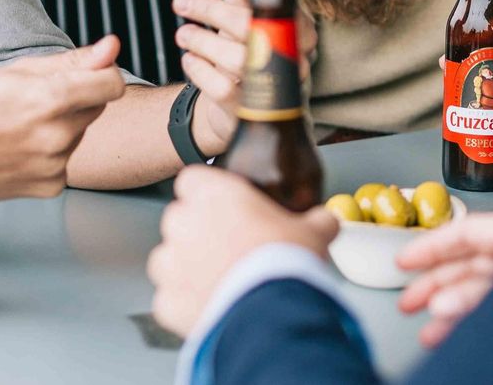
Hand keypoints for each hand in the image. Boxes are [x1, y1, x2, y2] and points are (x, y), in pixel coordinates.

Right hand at [0, 36, 127, 200]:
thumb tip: (112, 46)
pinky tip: (21, 149)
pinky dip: (50, 154)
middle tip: (36, 102)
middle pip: (94, 108)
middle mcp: (57, 135)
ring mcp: (54, 164)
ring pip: (79, 134)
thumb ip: (74, 61)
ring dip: (61, 127)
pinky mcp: (50, 185)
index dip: (103, 75)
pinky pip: (65, 161)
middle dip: (76, 100)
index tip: (89, 75)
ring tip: (21, 127)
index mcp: (52, 98)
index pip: (112, 85)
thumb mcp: (19, 71)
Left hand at [147, 166, 338, 336]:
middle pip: (178, 218)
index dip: (207, 190)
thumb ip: (316, 221)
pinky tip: (209, 304)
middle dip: (196, 229)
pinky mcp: (168, 302)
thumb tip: (325, 221)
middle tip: (228, 244)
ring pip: (167, 258)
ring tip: (217, 277)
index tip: (222, 202)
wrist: (271, 313)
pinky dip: (183, 302)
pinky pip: (169, 297)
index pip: (193, 179)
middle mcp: (186, 225)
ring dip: (185, 265)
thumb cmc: (287, 264)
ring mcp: (172, 265)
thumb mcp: (314, 232)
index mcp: (217, 196)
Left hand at [173, 0, 319, 154]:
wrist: (245, 104)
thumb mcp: (243, 8)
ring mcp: (274, 86)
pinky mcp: (251, 109)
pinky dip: (199, 70)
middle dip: (214, 11)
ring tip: (183, 33)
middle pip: (254, 28)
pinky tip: (189, 59)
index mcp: (297, 24)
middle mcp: (292, 55)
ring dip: (203, 41)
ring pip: (238, 59)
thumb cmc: (248, 46)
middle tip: (182, 2)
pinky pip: (222, 87)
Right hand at [396, 212, 492, 347]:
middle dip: (433, 286)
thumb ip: (475, 293)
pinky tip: (451, 332)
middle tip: (408, 302)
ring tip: (427, 333)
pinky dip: (469, 319)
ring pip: (475, 292)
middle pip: (466, 265)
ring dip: (449, 312)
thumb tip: (440, 304)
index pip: (464, 234)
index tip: (403, 261)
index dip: (429, 247)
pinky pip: (490, 307)